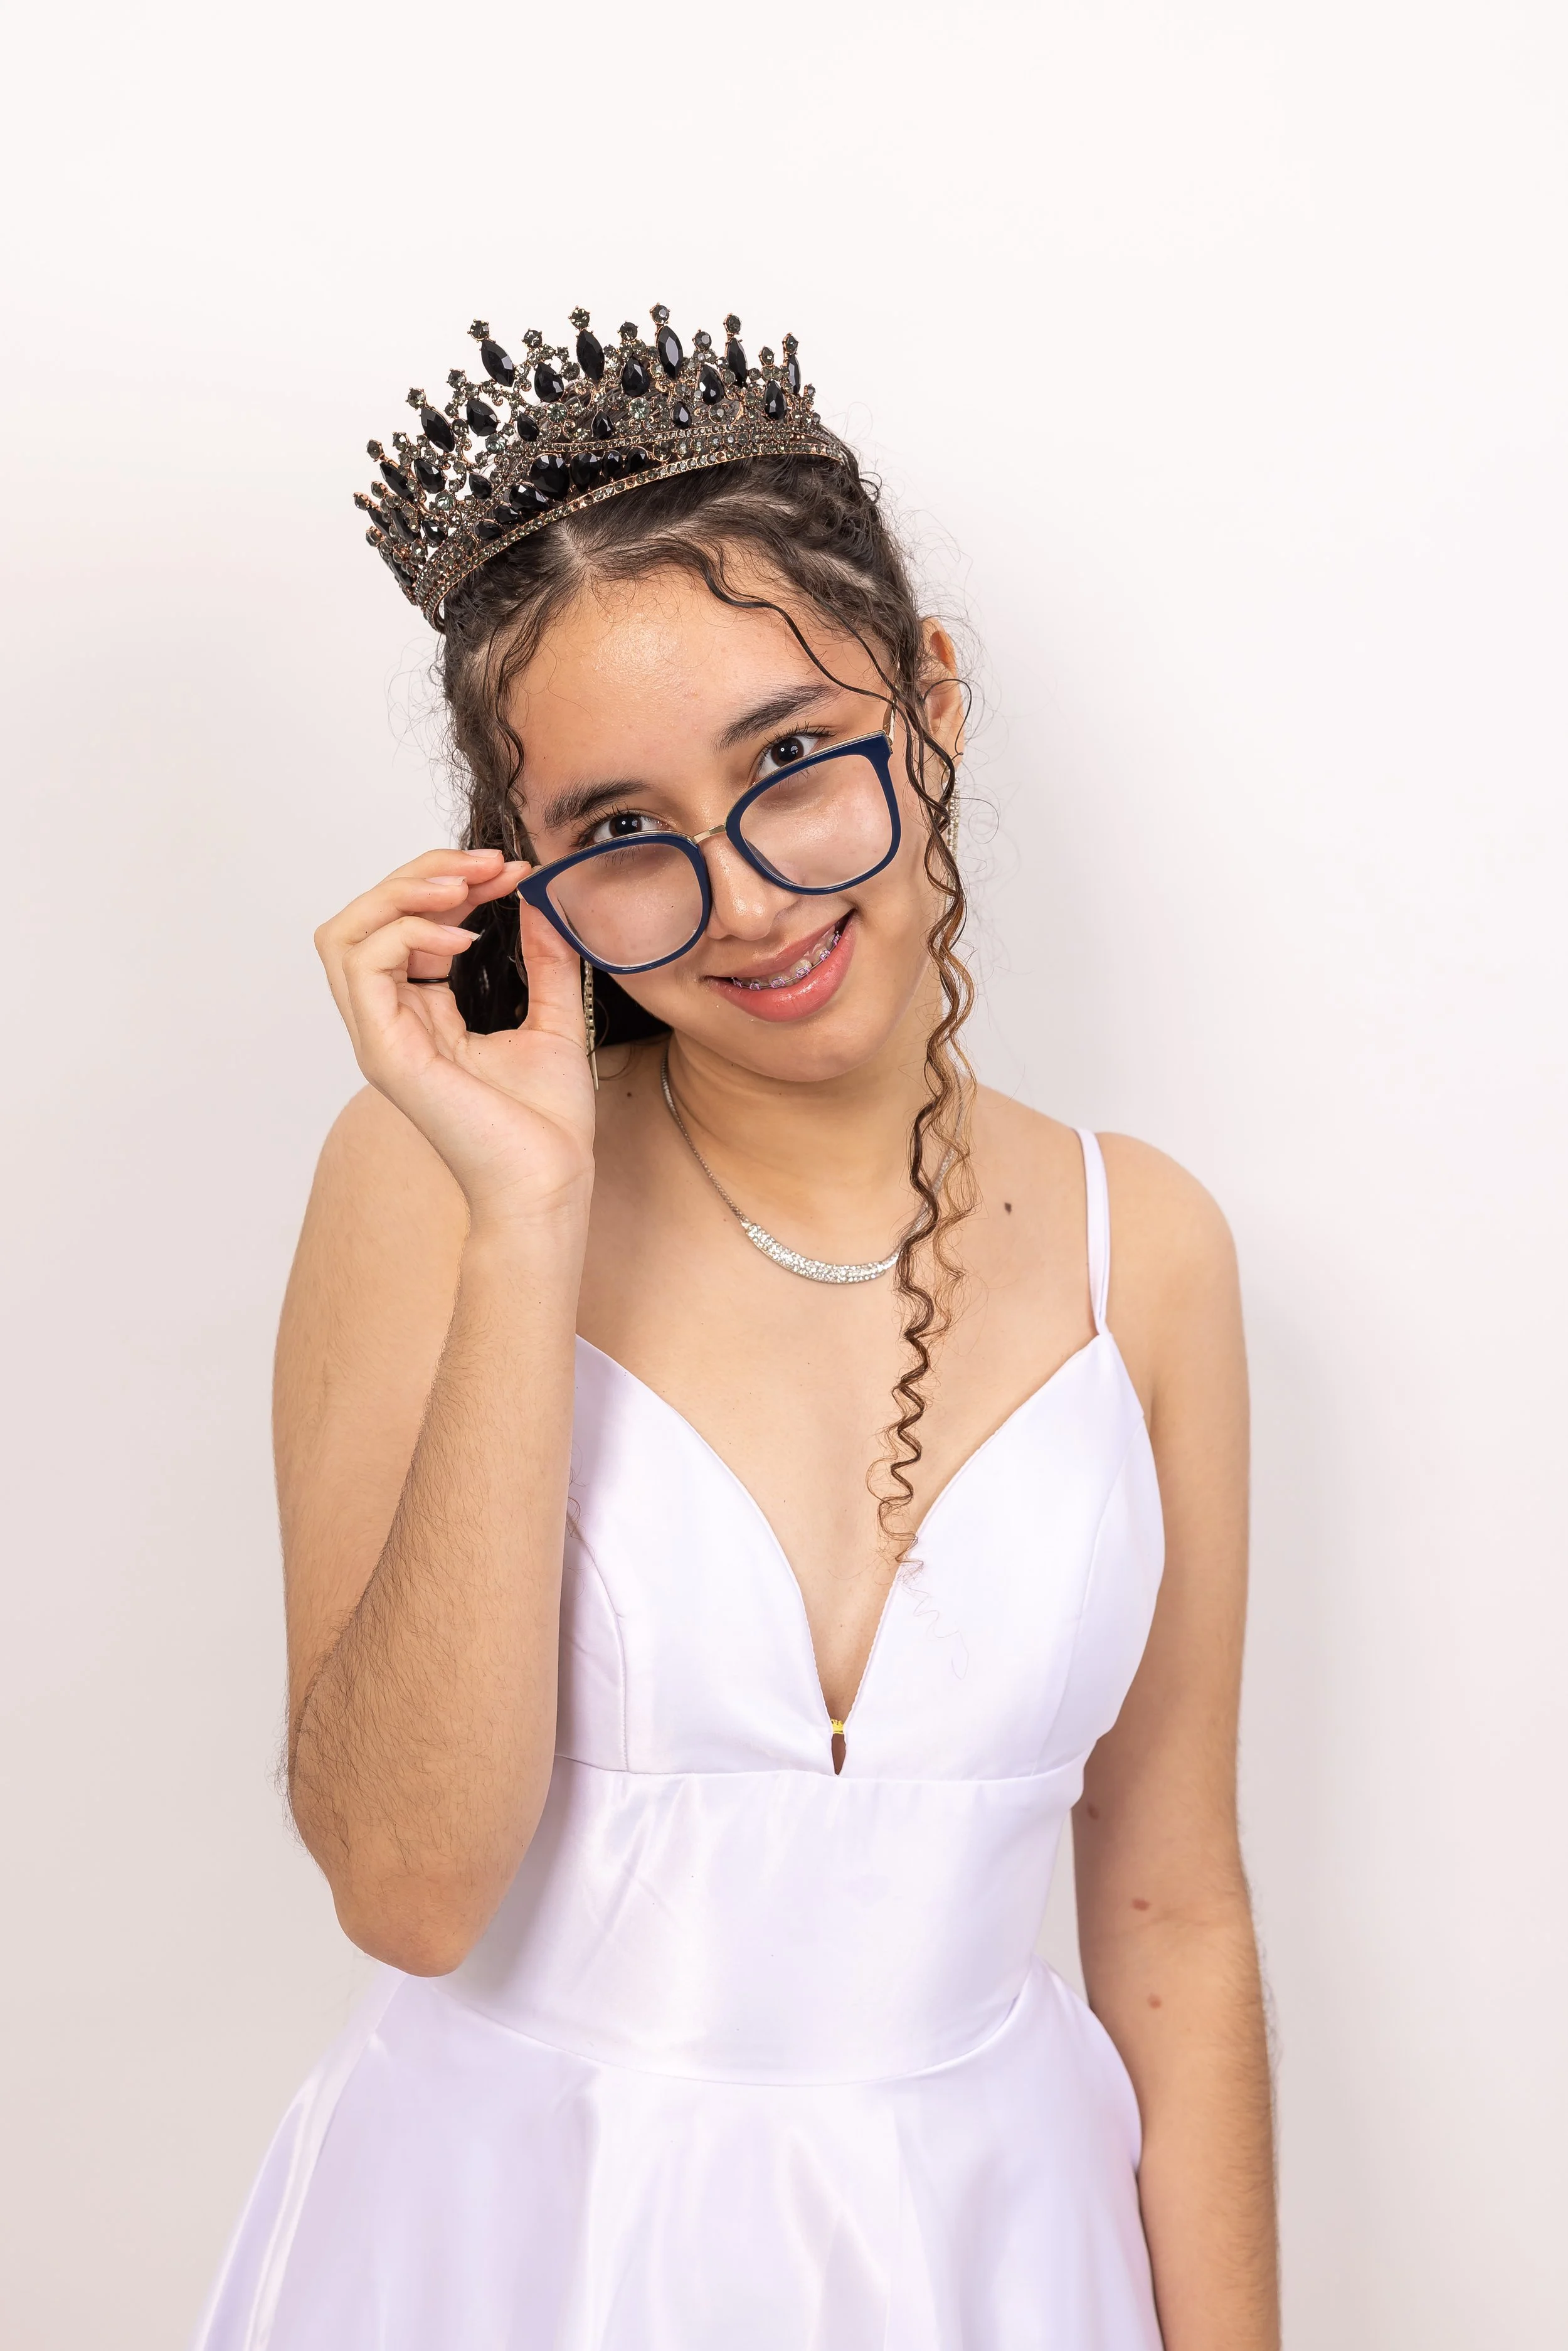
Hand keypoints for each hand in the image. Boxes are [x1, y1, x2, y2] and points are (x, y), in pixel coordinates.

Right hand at [315, 848, 595, 1228]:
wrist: (548, 1183)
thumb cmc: (548, 1126)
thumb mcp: (557, 1019)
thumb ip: (546, 960)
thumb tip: (539, 900)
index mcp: (423, 1016)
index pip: (403, 925)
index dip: (450, 883)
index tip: (512, 871)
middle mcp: (391, 1023)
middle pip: (363, 918)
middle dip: (422, 873)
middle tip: (487, 865)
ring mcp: (381, 1037)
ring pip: (345, 934)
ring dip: (403, 893)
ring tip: (465, 888)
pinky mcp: (385, 1051)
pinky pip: (363, 966)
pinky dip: (406, 933)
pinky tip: (463, 938)